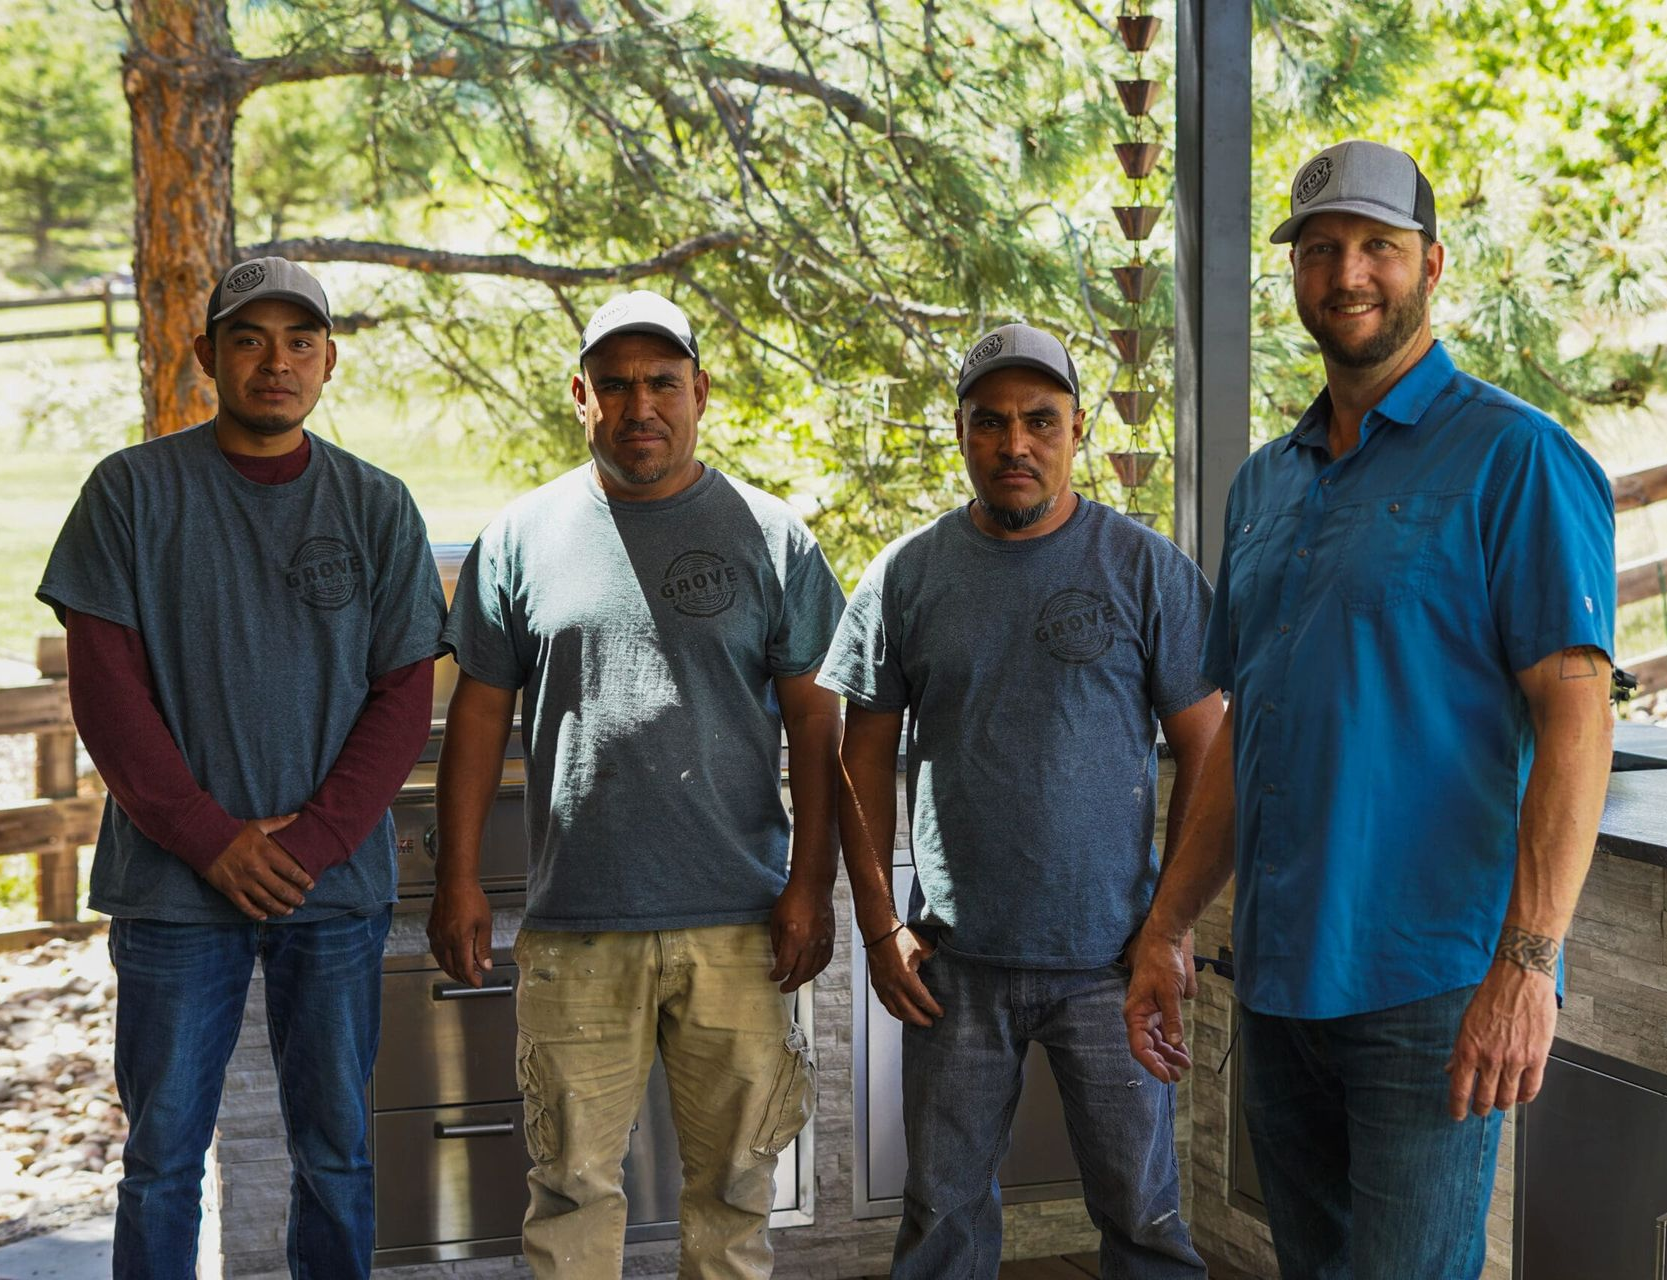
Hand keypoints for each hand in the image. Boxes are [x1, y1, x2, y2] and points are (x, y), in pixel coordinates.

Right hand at [202, 815, 309, 920]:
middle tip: (302, 901)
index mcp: (266, 853)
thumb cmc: (234, 833)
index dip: (303, 880)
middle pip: (281, 889)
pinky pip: (245, 906)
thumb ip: (279, 822)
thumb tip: (297, 815)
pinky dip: (256, 913)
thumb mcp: (257, 825)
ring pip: (266, 900)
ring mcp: (243, 881)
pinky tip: (264, 917)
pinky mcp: (230, 890)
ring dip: (279, 908)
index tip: (310, 885)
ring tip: (288, 912)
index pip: (291, 870)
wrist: (206, 840)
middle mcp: (257, 869)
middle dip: (294, 898)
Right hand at [427, 878, 494, 986]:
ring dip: (451, 970)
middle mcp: (444, 940)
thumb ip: (483, 947)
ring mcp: (435, 935)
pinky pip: (435, 951)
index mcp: (459, 939)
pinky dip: (442, 960)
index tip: (478, 983)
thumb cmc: (471, 898)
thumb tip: (485, 966)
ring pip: (441, 961)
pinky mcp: (431, 929)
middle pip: (451, 968)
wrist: (454, 881)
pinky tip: (449, 958)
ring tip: (462, 973)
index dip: (471, 979)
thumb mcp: (484, 923)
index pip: (464, 968)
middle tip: (472, 979)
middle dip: (462, 977)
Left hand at [769, 876, 834, 992]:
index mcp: (794, 938)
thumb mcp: (776, 921)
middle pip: (801, 973)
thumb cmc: (792, 899)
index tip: (773, 977)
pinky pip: (825, 960)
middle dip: (791, 984)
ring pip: (815, 969)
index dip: (777, 975)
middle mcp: (810, 942)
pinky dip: (818, 969)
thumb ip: (777, 942)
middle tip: (784, 988)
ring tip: (796, 982)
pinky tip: (812, 971)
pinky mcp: (830, 938)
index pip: (785, 966)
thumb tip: (780, 958)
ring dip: (804, 979)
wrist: (813, 886)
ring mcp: (823, 941)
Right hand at [867, 924, 943, 1026]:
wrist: (879, 932)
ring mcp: (883, 987)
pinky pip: (887, 1004)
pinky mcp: (877, 985)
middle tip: (931, 1023)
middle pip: (908, 1011)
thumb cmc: (900, 938)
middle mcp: (893, 985)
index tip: (941, 1013)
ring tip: (918, 1021)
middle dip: (921, 1019)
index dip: (933, 1008)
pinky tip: (902, 1013)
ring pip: (896, 1011)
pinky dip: (896, 1012)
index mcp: (906, 977)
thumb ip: (934, 960)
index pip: (922, 999)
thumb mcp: (923, 948)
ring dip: (908, 1019)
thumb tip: (945, 968)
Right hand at [1123, 922, 1196, 1082]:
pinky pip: (1163, 1031)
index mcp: (1135, 1013)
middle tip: (1178, 1076)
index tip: (1166, 1077)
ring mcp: (1147, 1013)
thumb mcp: (1170, 992)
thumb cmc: (1161, 963)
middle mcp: (1138, 1016)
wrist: (1163, 942)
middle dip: (1163, 1062)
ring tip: (1184, 1065)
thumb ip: (1172, 1018)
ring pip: (1156, 1041)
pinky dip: (1172, 1041)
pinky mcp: (1156, 1008)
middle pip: (1148, 1047)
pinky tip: (1182, 1050)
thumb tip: (1175, 1042)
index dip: (1152, 1064)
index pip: (1139, 1047)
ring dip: (1169, 1054)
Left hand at [1445, 956, 1557, 1120]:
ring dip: (1501, 1105)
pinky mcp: (1537, 1057)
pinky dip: (1524, 1097)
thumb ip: (1460, 1050)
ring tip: (1499, 1103)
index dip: (1457, 1107)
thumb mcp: (1466, 1022)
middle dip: (1480, 1109)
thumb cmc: (1491, 997)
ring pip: (1507, 1098)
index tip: (1457, 1115)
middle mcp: (1491, 1058)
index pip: (1459, 1089)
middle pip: (1484, 1099)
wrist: (1520, 978)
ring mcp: (1515, 1059)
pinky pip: (1531, 1089)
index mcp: (1468, 1048)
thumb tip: (1451, 1070)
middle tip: (1479, 1110)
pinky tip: (1519, 1095)